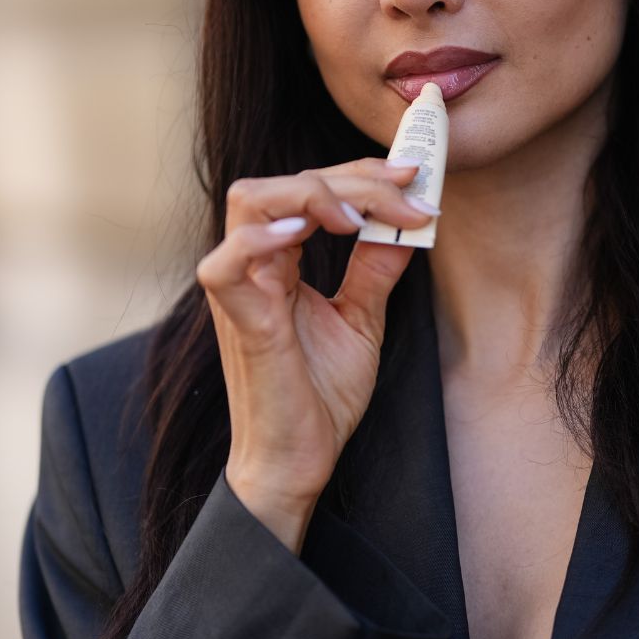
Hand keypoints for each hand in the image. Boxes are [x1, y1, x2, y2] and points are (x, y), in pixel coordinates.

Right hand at [196, 157, 436, 551]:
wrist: (297, 464)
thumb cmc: (319, 397)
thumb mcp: (361, 319)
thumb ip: (376, 268)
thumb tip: (410, 224)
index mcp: (278, 262)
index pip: (308, 189)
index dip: (360, 174)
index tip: (414, 176)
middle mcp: (254, 267)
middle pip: (282, 183)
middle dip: (350, 178)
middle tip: (406, 191)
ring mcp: (242, 292)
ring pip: (249, 202)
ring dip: (311, 194)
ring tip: (360, 217)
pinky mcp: (242, 324)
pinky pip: (224, 267)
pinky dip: (258, 240)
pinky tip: (304, 233)